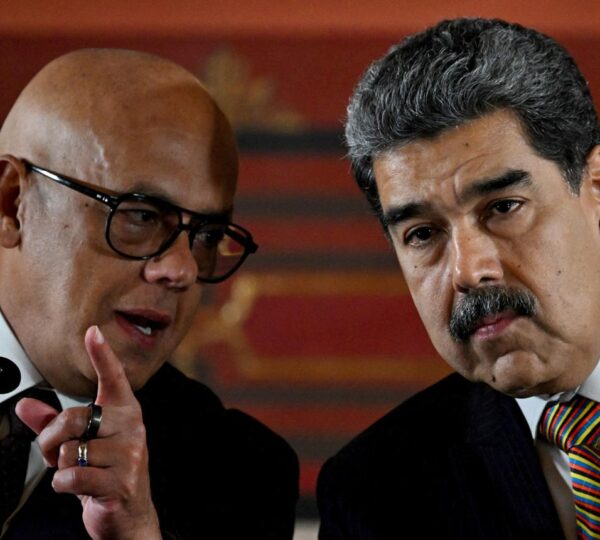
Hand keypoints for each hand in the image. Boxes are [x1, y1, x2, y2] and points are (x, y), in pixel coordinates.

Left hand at [16, 326, 161, 539]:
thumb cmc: (107, 472)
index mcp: (124, 412)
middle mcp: (132, 427)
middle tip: (58, 453)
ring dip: (63, 467)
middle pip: (74, 418)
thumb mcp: (81, 444)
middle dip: (53, 440)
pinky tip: (83, 488)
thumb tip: (24, 407)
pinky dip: (65, 485)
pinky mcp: (122, 480)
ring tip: (79, 472)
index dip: (101, 354)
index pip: (113, 378)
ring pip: (72, 451)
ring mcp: (131, 454)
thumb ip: (53, 424)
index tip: (92, 332)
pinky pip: (73, 476)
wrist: (129, 514)